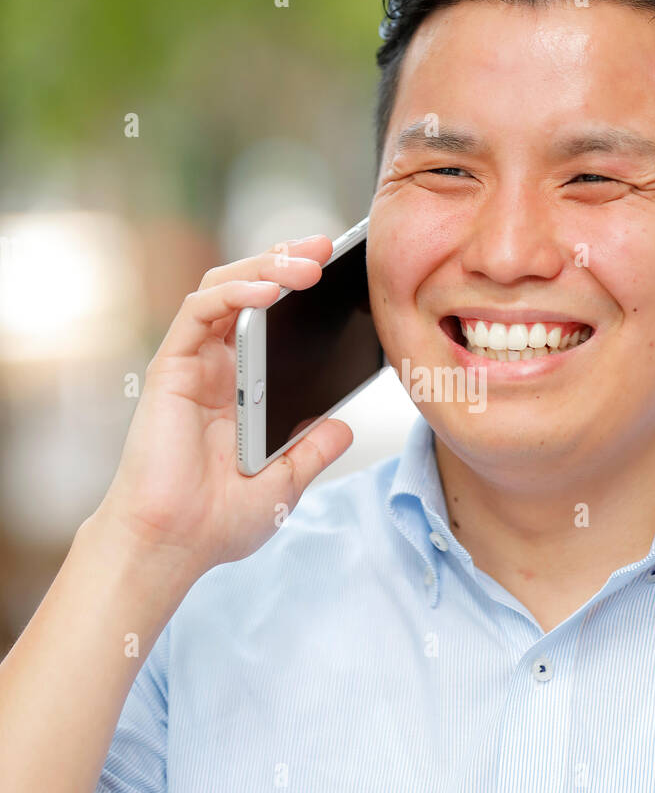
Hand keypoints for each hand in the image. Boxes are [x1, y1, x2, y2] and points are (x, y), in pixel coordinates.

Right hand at [95, 236, 353, 577]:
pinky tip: (268, 290)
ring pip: (225, 290)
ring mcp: (193, 365)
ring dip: (266, 267)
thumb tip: (343, 424)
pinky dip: (233, 293)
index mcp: (244, 390)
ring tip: (309, 262)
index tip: (345, 275)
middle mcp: (217, 369)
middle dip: (288, 262)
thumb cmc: (217, 522)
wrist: (172, 546)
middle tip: (330, 245)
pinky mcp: (171, 368)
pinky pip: (199, 312)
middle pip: (250, 294)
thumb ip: (313, 449)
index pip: (274, 322)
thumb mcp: (286, 483)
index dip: (302, 293)